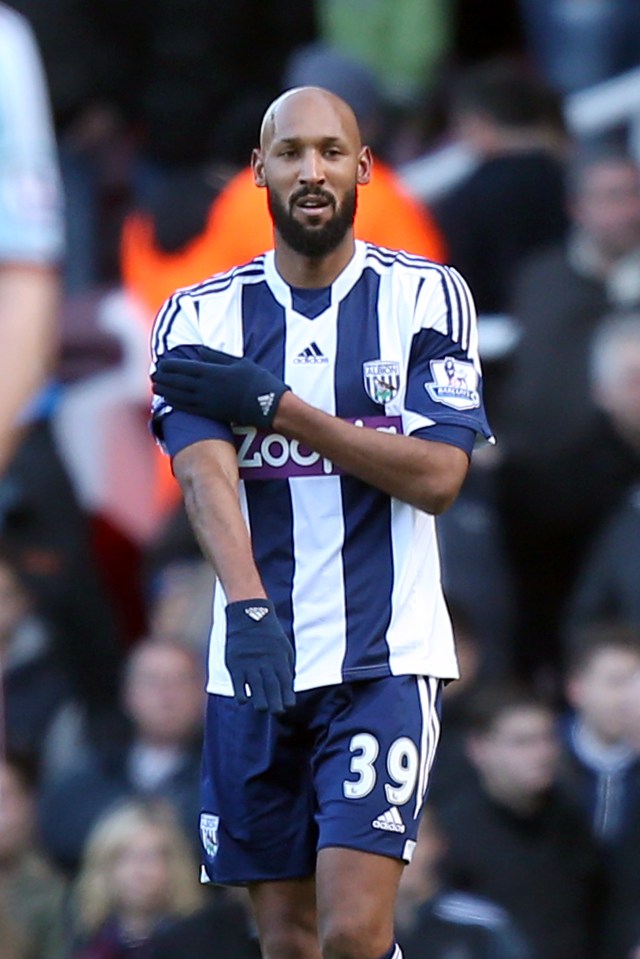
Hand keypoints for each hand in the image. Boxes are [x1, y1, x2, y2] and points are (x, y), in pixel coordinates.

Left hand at [152, 347, 289, 427]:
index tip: (160, 362)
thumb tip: (200, 352)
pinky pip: (188, 408)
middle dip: (164, 377)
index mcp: (212, 371)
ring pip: (180, 395)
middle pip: (178, 381)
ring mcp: (208, 401)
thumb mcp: (239, 362)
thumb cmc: (257, 381)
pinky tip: (168, 400)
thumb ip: (217, 357)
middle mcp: (206, 387)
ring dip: (166, 390)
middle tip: (153, 374)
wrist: (268, 405)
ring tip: (156, 386)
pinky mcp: (211, 413)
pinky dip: (176, 403)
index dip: (170, 365)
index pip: (184, 367)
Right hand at [224, 598, 294, 713]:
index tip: (288, 706)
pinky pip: (238, 683)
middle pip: (272, 687)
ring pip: (255, 688)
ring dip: (259, 701)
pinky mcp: (235, 664)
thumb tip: (288, 685)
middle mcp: (265, 663)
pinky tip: (244, 701)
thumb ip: (286, 666)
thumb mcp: (284, 646)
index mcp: (279, 659)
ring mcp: (249, 664)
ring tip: (262, 709)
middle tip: (277, 712)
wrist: (249, 615)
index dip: (287, 696)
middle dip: (275, 703)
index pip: (285, 682)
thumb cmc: (269, 633)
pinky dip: (241, 693)